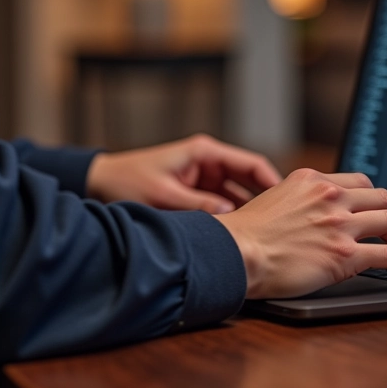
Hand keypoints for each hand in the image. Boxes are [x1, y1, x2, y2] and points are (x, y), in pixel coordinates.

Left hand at [86, 135, 280, 213]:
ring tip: (267, 232)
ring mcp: (205, 178)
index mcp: (205, 152)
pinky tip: (242, 234)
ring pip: (239, 195)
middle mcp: (210, 162)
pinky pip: (224, 204)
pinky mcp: (198, 193)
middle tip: (283, 221)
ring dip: (249, 211)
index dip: (272, 181)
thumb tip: (229, 216)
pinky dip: (232, 217)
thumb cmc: (127, 181)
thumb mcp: (162, 195)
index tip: (287, 201)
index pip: (251, 163)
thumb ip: (197, 205)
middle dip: (266, 198)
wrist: (100, 183)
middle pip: (250, 179)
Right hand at [214, 169, 386, 298]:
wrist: (233, 253)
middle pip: (383, 198)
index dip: (378, 199)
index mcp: (313, 180)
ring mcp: (339, 224)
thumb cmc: (244, 234)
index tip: (384, 212)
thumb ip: (301, 201)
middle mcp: (330, 196)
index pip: (360, 182)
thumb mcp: (275, 199)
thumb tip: (313, 214)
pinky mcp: (344, 255)